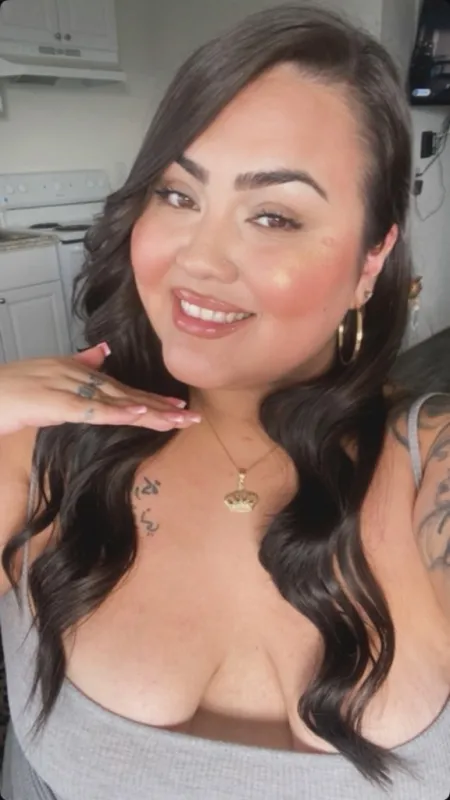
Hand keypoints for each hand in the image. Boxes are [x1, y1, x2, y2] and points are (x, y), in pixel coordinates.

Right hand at [0, 343, 200, 434]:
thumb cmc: (11, 388)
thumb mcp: (49, 374)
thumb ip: (77, 363)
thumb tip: (102, 352)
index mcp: (80, 373)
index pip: (123, 389)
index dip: (152, 400)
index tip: (178, 408)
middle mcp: (79, 376)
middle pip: (128, 394)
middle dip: (161, 407)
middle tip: (192, 416)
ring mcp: (68, 387)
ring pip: (117, 401)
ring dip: (150, 411)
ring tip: (178, 419)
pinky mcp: (55, 402)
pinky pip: (91, 409)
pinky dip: (116, 412)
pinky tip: (139, 414)